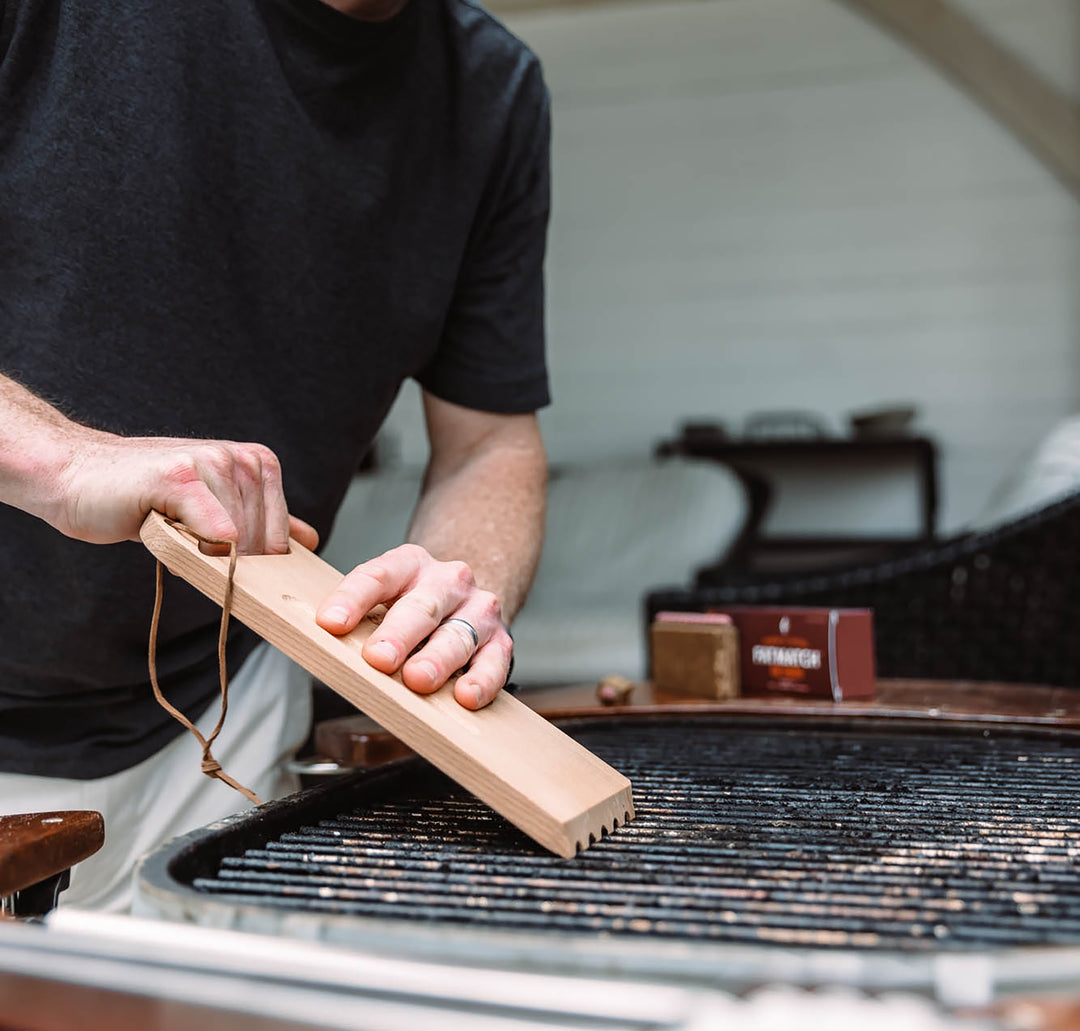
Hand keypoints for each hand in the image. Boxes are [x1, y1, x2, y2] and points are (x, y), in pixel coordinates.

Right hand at [54, 431, 317, 553]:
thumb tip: (308, 540)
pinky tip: (162, 525)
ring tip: (168, 524)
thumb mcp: (214, 507)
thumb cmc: (143, 497)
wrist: (74, 475)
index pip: (280, 541)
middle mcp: (241, 458)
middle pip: (259, 545)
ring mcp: (212, 462)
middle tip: (183, 536)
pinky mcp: (181, 477)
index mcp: (258, 464)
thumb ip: (260, 521)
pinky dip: (192, 546)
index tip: (211, 550)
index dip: (248, 562)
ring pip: (236, 543)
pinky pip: (214, 534)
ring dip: (198, 551)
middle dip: (223, 560)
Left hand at [315, 543, 511, 709]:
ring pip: (458, 634)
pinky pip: (495, 661)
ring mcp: (478, 609)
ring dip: (438, 659)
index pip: (377, 575)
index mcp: (409, 564)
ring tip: (418, 680)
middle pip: (422, 605)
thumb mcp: (382, 599)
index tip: (330, 623)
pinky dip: (482, 680)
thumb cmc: (409, 608)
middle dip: (399, 633)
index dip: (352, 598)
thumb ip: (355, 619)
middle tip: (378, 658)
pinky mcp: (500, 640)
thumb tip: (317, 647)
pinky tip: (467, 696)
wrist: (463, 601)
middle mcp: (448, 580)